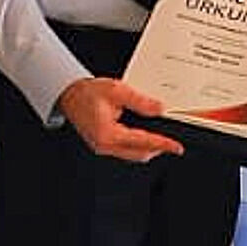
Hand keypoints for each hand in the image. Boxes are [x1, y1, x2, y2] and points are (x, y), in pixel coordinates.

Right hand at [56, 77, 184, 162]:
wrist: (70, 94)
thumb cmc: (88, 92)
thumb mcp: (117, 90)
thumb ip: (140, 101)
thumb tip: (158, 109)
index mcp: (108, 134)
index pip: (142, 142)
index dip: (162, 144)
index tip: (176, 147)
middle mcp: (105, 145)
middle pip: (139, 154)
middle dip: (157, 149)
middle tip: (172, 143)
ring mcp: (103, 147)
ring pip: (133, 155)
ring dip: (148, 148)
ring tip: (160, 138)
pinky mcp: (103, 145)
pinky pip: (125, 151)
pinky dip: (137, 145)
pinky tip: (143, 136)